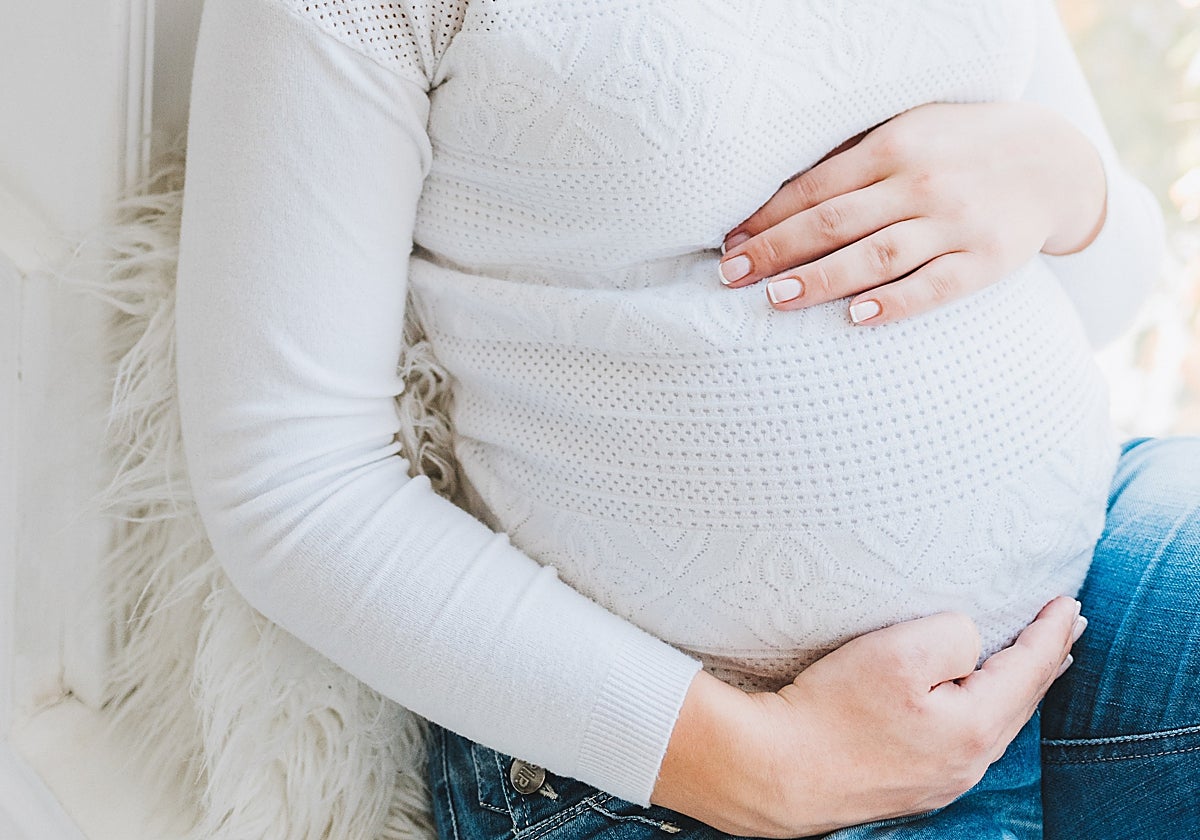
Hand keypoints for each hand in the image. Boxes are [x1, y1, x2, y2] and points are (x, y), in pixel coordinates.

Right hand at [652, 596, 1085, 836]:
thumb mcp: (899, 651)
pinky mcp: (908, 784)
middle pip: (1020, 702)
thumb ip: (954, 635)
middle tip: (1066, 626)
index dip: (1051, 632)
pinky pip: (964, 739)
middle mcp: (966, 763)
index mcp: (974, 728)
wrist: (774, 771)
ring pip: (993, 723)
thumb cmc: (832, 708)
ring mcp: (938, 780)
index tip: (1069, 602)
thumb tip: (970, 643)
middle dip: (1044, 660)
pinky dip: (982, 709)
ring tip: (1030, 662)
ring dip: (1015, 686)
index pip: (1029, 670)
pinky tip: (972, 701)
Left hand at [716, 102, 1106, 324]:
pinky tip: (856, 317)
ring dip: (821, 279)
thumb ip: (852, 161)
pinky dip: (895, 303)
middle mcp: (920, 182)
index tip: (729, 244)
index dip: (767, 218)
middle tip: (732, 276)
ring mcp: (955, 222)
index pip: (815, 188)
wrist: (1053, 160)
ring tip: (776, 297)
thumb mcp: (908, 132)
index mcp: (893, 146)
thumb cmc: (958, 148)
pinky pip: (934, 286)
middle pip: (834, 222)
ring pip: (877, 255)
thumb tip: (775, 199)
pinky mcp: (985, 259)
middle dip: (776, 250)